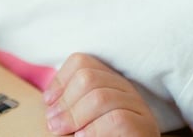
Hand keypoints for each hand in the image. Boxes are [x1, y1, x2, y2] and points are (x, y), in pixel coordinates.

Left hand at [42, 53, 159, 136]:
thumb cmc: (98, 134)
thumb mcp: (82, 117)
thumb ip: (71, 105)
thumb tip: (49, 101)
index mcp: (109, 82)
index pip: (81, 62)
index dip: (59, 80)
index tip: (47, 102)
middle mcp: (125, 89)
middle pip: (88, 78)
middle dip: (65, 101)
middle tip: (52, 123)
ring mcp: (138, 107)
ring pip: (101, 97)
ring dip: (75, 115)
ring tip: (61, 131)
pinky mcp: (144, 127)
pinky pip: (117, 119)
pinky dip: (95, 129)